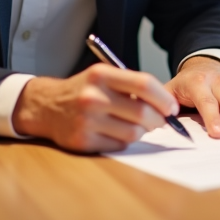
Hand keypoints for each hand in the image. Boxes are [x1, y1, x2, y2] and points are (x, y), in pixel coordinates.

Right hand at [12, 64, 177, 152]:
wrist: (47, 106)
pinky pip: (119, 145)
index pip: (144, 84)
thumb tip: (165, 105)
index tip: (172, 107)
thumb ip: (131, 85)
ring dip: (141, 132)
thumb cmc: (83, 90)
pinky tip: (118, 132)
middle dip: (158, 119)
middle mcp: (93, 97)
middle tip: (160, 121)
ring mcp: (87, 121)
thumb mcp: (103, 76)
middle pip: (142, 112)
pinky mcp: (83, 141)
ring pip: (133, 133)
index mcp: (101, 75)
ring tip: (136, 125)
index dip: (164, 98)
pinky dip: (125, 141)